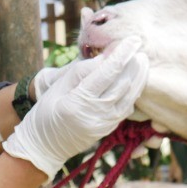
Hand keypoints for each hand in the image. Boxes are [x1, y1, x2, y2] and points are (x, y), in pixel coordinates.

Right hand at [3, 38, 148, 178]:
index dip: (122, 54)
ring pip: (130, 97)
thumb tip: (104, 58)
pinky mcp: (109, 130)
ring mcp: (104, 125)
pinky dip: (133, 92)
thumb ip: (80, 72)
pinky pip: (126, 108)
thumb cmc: (44, 113)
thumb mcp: (56, 88)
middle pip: (123, 84)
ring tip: (143, 61)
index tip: (133, 39)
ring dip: (139, 78)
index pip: (107, 73)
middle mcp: (96, 115)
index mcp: (79, 102)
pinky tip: (136, 80)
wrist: (43, 147)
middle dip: (135, 64)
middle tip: (140, 47)